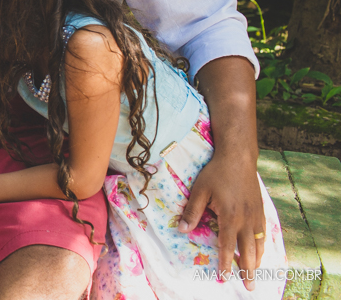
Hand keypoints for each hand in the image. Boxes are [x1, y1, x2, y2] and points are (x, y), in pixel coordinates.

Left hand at [178, 151, 264, 289]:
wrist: (238, 158)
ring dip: (258, 261)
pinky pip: (264, 234)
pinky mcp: (261, 210)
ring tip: (255, 274)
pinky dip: (263, 246)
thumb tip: (181, 230)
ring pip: (259, 244)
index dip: (226, 263)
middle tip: (250, 287)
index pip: (227, 246)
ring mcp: (256, 215)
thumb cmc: (216, 173)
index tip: (224, 278)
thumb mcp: (200, 191)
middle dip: (248, 270)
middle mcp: (246, 219)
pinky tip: (261, 252)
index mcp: (230, 216)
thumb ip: (192, 212)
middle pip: (248, 251)